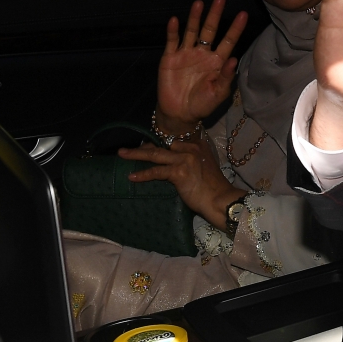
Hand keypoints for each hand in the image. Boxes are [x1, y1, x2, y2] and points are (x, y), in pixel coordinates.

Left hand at [120, 141, 245, 231]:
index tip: (145, 147)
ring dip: (136, 154)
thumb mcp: (204, 167)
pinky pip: (156, 172)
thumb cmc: (213, 188)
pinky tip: (132, 176)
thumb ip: (191, 161)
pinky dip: (143, 174)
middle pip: (162, 145)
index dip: (157, 144)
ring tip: (122, 154)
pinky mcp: (179, 172)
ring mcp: (184, 159)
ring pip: (155, 154)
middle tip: (128, 150)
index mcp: (198, 145)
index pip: (172, 142)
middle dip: (143, 148)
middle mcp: (191, 148)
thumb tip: (171, 165)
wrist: (220, 199)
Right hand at [156, 0, 247, 133]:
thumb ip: (226, 77)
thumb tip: (234, 60)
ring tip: (199, 3)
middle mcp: (203, 53)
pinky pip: (172, 41)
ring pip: (191, 31)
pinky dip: (173, 31)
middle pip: (210, 30)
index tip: (243, 14)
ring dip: (195, 18)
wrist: (179, 114)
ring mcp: (186, 54)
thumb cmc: (202, 104)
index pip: (228, 41)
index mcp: (217, 61)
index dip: (235, 28)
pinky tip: (175, 20)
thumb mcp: (218, 93)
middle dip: (215, 15)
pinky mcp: (170, 58)